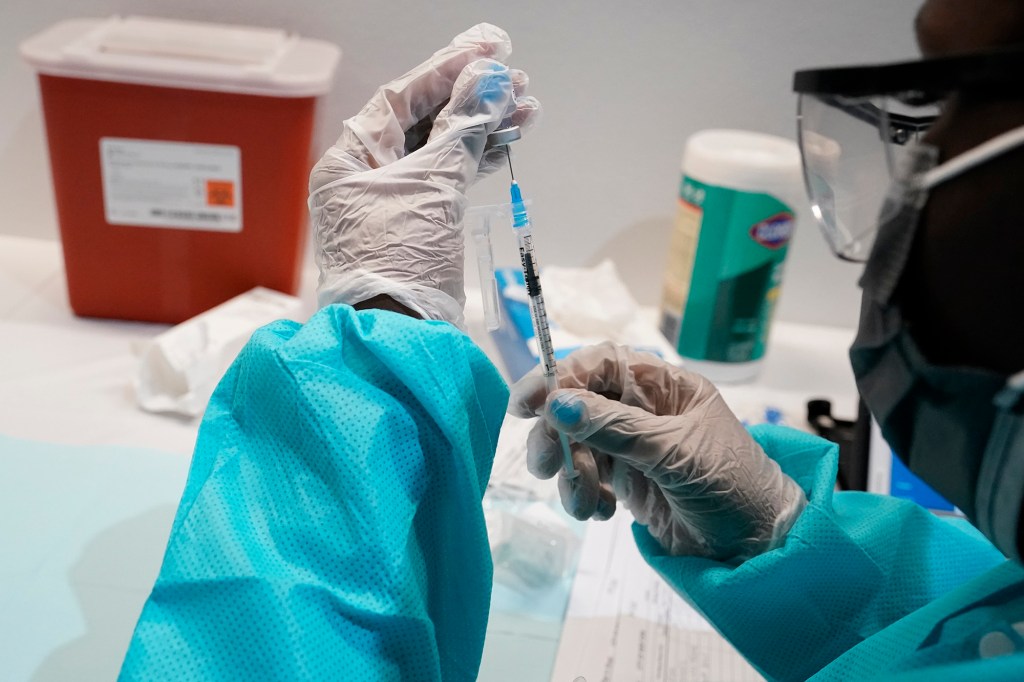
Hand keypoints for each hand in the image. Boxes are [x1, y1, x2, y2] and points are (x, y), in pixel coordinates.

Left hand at [309, 24, 540, 327]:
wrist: (401, 336)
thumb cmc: (401, 261)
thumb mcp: (434, 187)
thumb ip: (463, 130)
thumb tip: (490, 81)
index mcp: (351, 160)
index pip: (401, 98)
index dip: (447, 69)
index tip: (488, 49)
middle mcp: (366, 176)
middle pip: (423, 121)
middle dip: (472, 99)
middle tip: (517, 82)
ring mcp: (392, 202)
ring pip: (441, 150)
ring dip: (482, 128)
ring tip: (526, 110)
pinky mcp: (417, 225)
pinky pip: (448, 179)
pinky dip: (477, 160)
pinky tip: (507, 143)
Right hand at [507, 343, 806, 561]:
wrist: (756, 548)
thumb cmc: (731, 486)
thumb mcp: (674, 453)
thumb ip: (615, 427)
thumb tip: (558, 403)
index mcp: (664, 386)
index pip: (601, 365)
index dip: (560, 377)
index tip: (527, 404)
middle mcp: (645, 410)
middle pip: (579, 405)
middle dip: (557, 435)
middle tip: (547, 466)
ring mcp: (634, 446)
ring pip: (577, 445)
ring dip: (572, 474)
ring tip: (588, 505)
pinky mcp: (628, 482)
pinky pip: (588, 478)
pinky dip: (585, 496)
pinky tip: (604, 513)